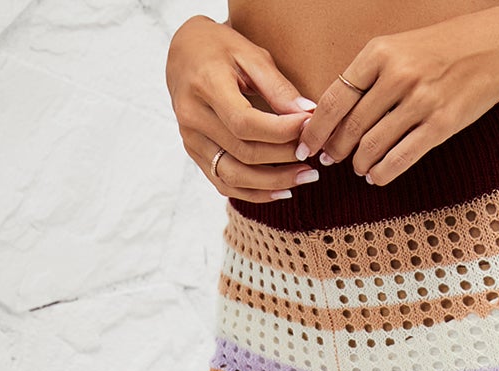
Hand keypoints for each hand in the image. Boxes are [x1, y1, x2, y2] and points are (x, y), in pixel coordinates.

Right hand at [166, 15, 320, 202]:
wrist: (185, 54)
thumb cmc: (221, 48)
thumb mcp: (251, 55)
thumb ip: (278, 87)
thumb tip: (309, 115)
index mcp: (206, 86)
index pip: (245, 123)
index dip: (281, 131)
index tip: (309, 126)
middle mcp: (193, 118)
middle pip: (243, 153)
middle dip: (284, 158)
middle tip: (314, 156)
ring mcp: (191, 140)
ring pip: (234, 177)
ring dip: (273, 183)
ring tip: (305, 177)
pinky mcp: (195, 154)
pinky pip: (224, 184)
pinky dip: (255, 193)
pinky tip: (282, 190)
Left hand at [292, 7, 498, 184]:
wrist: (495, 47)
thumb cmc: (442, 50)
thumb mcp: (400, 48)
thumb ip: (369, 76)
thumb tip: (333, 114)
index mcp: (380, 52)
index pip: (335, 97)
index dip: (315, 127)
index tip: (305, 145)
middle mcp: (398, 75)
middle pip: (350, 126)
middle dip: (334, 150)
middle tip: (329, 161)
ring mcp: (420, 101)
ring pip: (372, 146)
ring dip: (358, 163)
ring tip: (357, 167)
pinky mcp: (440, 125)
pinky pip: (400, 159)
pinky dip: (381, 172)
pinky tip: (375, 176)